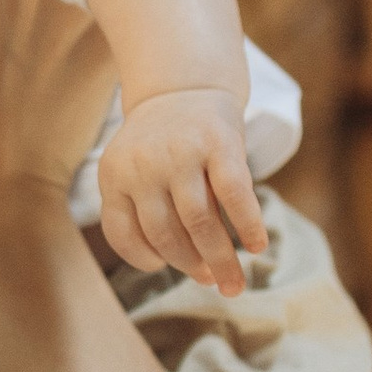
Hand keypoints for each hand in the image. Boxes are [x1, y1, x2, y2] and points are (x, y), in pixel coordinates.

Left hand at [96, 87, 266, 297]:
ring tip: (234, 281)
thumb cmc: (162, 145)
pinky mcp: (219, 142)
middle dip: (192, 266)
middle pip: (165, 233)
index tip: (166, 267)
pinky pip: (235, 195)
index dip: (144, 258)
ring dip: (220, 258)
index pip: (122, 233)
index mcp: (114, 175)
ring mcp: (181, 153)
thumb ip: (147, 211)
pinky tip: (257, 246)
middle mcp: (143, 165)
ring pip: (199, 221)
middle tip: (216, 285)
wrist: (185, 86)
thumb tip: (192, 266)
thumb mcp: (135, 171)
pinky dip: (248, 225)